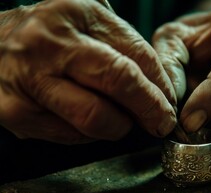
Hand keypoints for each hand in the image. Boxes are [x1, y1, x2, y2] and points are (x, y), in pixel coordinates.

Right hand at [0, 0, 176, 143]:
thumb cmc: (50, 35)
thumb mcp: (87, 22)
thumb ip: (124, 44)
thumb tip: (162, 86)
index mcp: (76, 14)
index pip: (137, 55)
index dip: (161, 85)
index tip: (170, 103)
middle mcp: (51, 44)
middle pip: (119, 82)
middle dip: (150, 109)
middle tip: (162, 123)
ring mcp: (31, 80)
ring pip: (96, 118)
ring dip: (120, 126)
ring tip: (123, 121)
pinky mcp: (17, 113)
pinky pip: (71, 136)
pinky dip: (91, 135)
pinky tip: (90, 122)